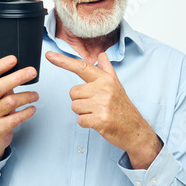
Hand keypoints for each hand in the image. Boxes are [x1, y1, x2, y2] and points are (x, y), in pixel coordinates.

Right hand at [0, 55, 38, 163]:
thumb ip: (4, 81)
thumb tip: (22, 65)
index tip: (14, 59)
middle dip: (17, 78)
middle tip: (32, 72)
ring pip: (10, 102)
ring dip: (26, 96)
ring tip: (36, 95)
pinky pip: (15, 119)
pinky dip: (27, 112)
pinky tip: (33, 108)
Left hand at [46, 51, 161, 168]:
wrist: (136, 130)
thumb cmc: (123, 108)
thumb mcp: (117, 85)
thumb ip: (106, 70)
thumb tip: (102, 55)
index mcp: (106, 79)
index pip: (81, 67)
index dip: (63, 61)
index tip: (49, 56)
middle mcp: (104, 89)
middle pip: (73, 92)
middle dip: (80, 101)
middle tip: (96, 106)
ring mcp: (103, 104)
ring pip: (75, 106)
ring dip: (83, 113)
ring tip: (98, 113)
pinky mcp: (100, 119)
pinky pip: (80, 120)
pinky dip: (86, 123)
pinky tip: (98, 122)